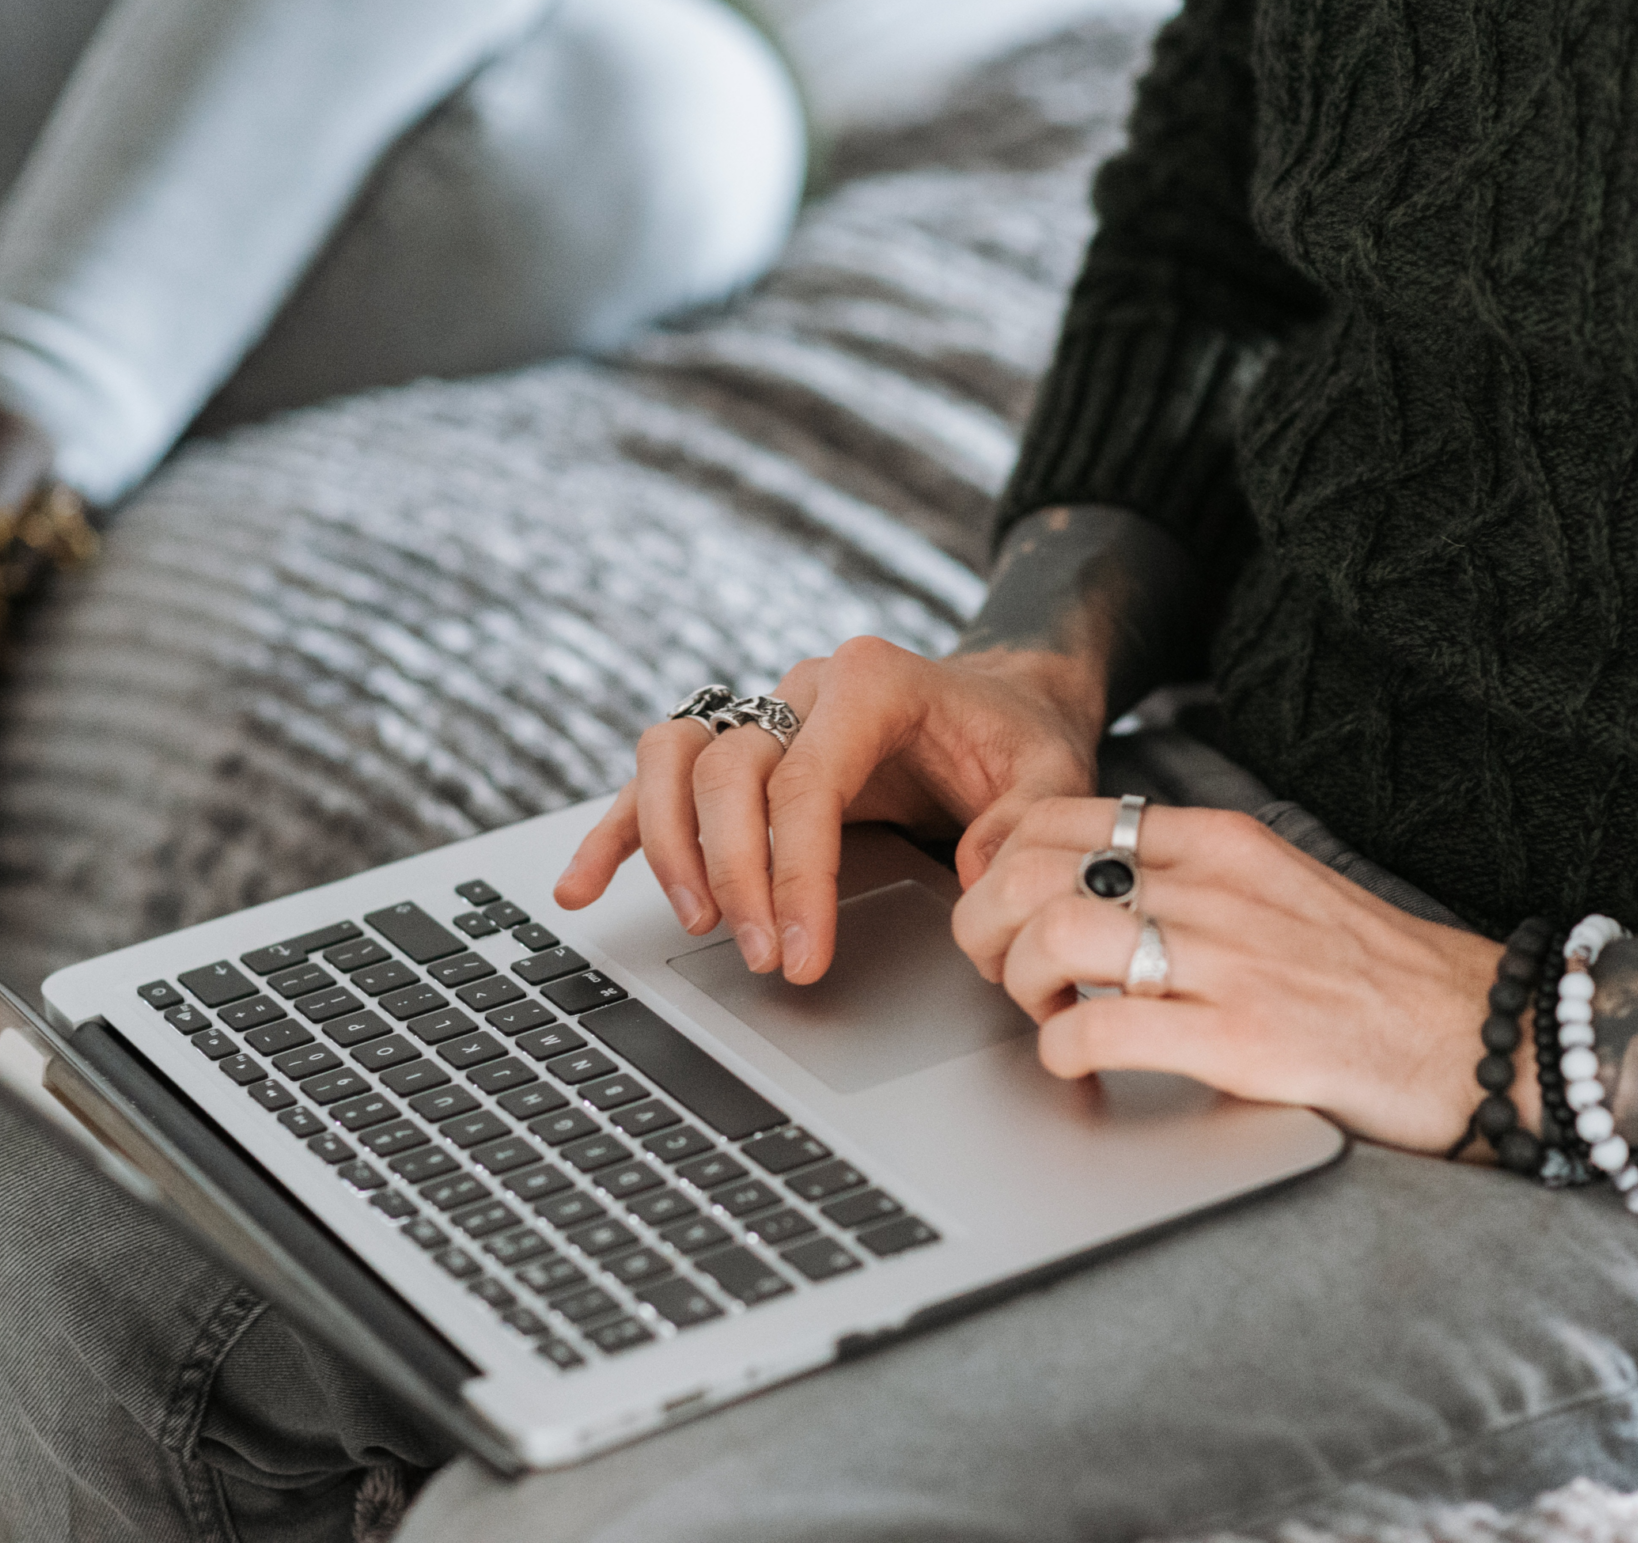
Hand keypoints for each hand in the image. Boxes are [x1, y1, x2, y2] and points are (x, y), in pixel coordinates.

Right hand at [555, 637, 1105, 981]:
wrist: (1003, 703)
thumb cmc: (1022, 740)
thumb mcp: (1055, 773)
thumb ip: (1025, 820)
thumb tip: (969, 871)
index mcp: (874, 680)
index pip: (806, 781)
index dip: (794, 874)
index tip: (801, 953)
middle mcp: (805, 686)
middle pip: (728, 772)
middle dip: (736, 874)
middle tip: (761, 958)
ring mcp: (764, 712)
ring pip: (672, 756)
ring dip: (667, 844)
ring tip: (696, 921)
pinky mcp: (741, 749)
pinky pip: (657, 777)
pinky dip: (616, 829)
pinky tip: (582, 886)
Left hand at [951, 797, 1517, 1154]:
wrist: (1482, 1034)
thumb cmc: (1371, 977)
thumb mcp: (1274, 890)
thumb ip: (1187, 881)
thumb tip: (1081, 893)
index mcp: (1219, 843)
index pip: (1054, 816)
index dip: (995, 865)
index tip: (998, 910)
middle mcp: (1216, 887)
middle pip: (1032, 869)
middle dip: (986, 925)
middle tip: (1004, 971)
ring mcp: (1228, 960)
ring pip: (1054, 936)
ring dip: (1021, 985)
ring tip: (1048, 1015)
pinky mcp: (1241, 1039)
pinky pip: (1102, 1030)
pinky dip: (1064, 1052)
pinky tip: (1084, 1063)